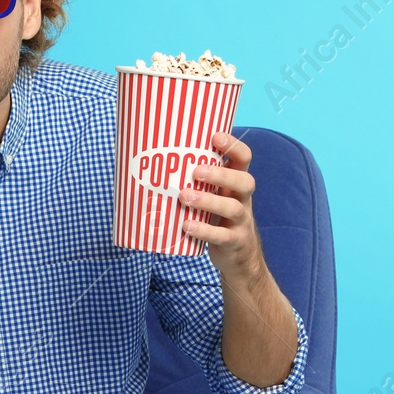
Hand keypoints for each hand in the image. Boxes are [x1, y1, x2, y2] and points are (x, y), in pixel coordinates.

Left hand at [180, 132, 262, 281]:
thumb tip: (149, 163)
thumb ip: (195, 182)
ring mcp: (241, 221)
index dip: (234, 146)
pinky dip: (204, 231)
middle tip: (195, 171)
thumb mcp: (214, 195)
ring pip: (232, 208)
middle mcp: (242, 199)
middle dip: (220, 174)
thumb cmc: (216, 218)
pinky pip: (222, 236)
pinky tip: (186, 226)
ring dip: (208, 201)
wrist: (238, 256)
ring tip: (184, 197)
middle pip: (244, 181)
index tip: (215, 136)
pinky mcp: (234, 241)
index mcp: (236, 182)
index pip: (244, 158)